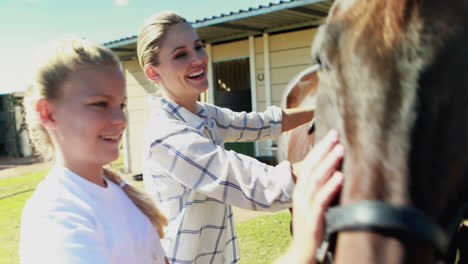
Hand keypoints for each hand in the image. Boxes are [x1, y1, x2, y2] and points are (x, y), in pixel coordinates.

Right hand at [287, 130, 344, 262]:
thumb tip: (335, 171)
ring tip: (340, 150)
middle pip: (311, 168)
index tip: (331, 135)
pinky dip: (331, 187)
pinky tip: (340, 177)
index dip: (319, 149)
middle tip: (336, 135)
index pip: (309, 164)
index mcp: (300, 191)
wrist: (301, 252)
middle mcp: (301, 196)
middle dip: (324, 150)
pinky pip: (321, 200)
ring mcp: (305, 207)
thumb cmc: (310, 227)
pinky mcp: (312, 219)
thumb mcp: (312, 204)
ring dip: (329, 163)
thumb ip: (320, 189)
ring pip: (316, 180)